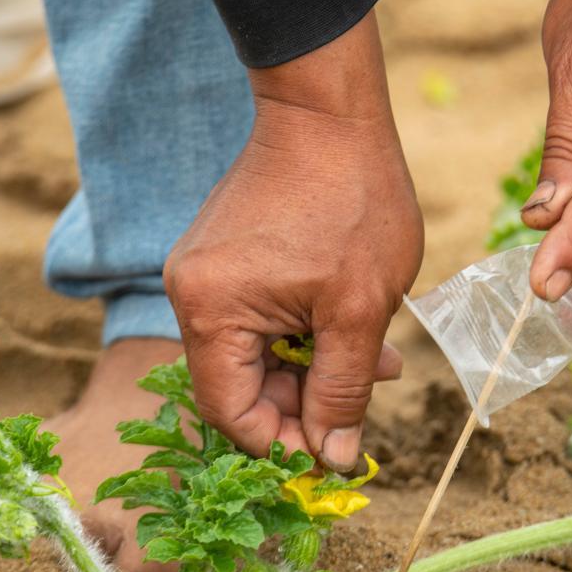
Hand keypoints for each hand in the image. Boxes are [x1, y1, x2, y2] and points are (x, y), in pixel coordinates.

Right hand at [164, 14, 422, 470]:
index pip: (232, 412)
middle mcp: (192, 295)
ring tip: (380, 362)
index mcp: (211, 311)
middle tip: (369, 398)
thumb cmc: (351, 201)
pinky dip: (307, 332)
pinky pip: (260, 319)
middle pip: (243, 386)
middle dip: (309, 401)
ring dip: (317, 366)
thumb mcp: (360, 310)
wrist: (330, 112)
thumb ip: (343, 390)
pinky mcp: (226, 258)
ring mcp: (205, 274)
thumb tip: (331, 459)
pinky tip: (356, 330)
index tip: (335, 448)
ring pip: (259, 354)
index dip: (284, 441)